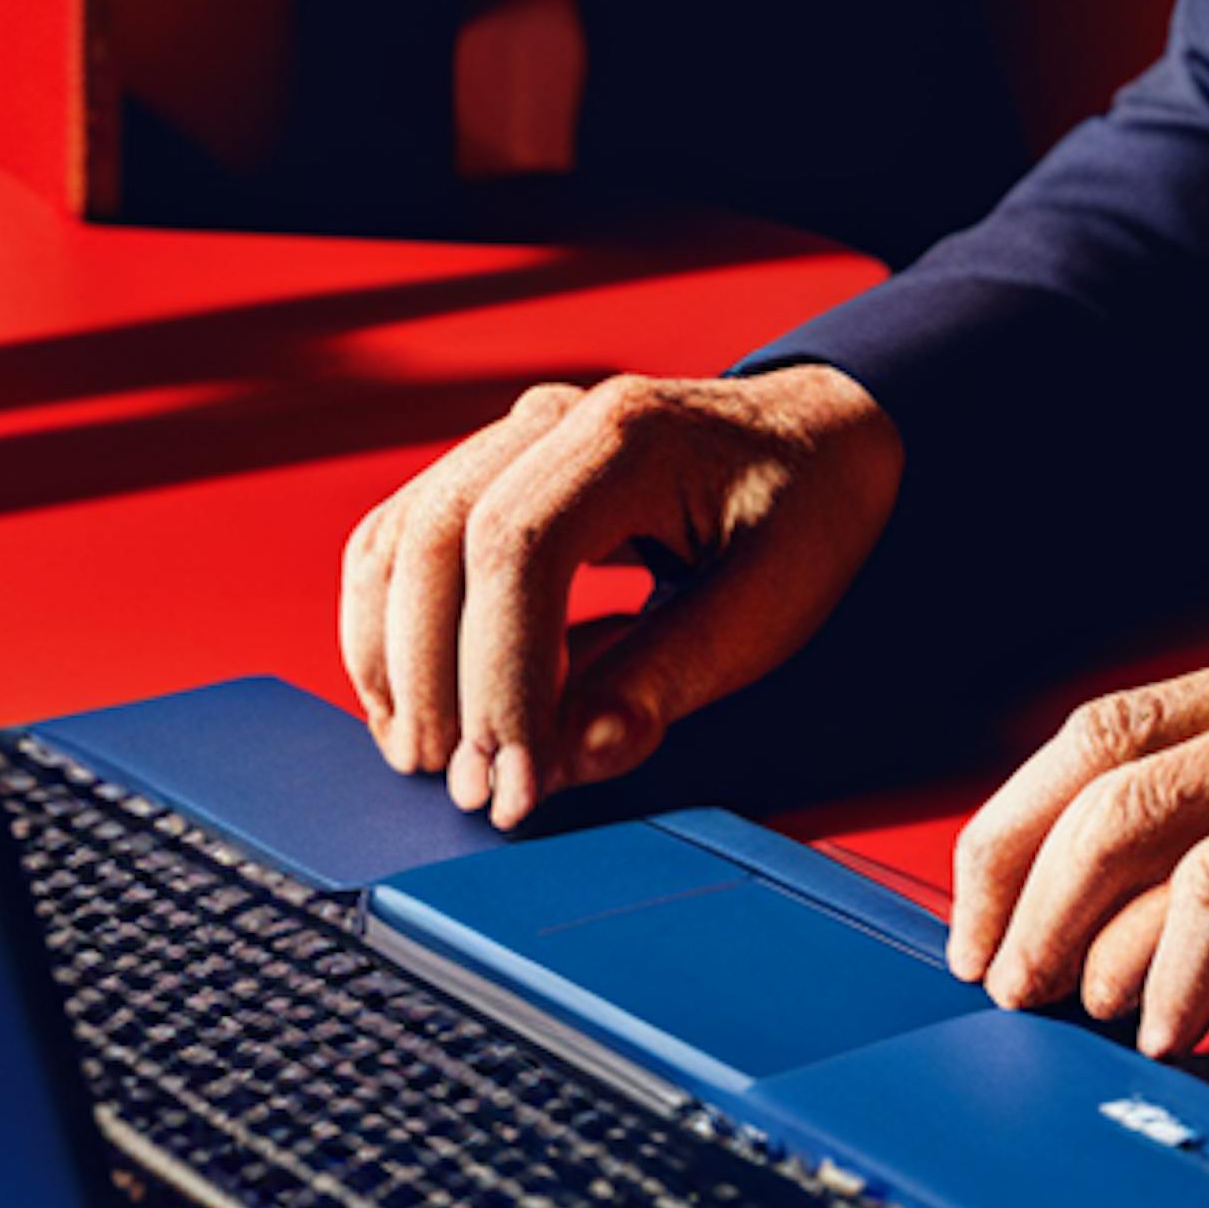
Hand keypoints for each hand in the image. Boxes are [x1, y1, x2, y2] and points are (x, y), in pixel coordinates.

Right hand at [336, 365, 899, 825]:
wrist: (820, 436)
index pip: (518, 551)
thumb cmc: (807, 512)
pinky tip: (412, 708)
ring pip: (400, 537)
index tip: (512, 784)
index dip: (499, 679)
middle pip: (438, 537)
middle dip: (434, 678)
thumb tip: (571, 760)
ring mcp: (518, 438)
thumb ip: (670, 678)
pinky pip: (405, 539)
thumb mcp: (772, 602)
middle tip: (464, 788)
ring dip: (391, 657)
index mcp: (632, 435)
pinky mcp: (495, 472)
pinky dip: (388, 626)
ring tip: (426, 762)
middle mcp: (557, 418)